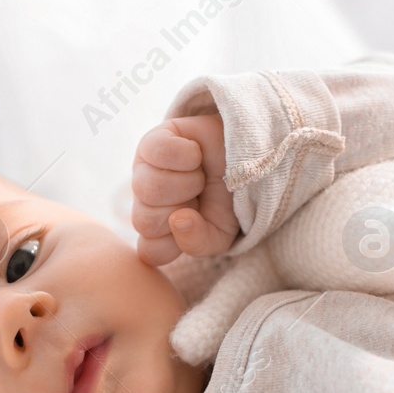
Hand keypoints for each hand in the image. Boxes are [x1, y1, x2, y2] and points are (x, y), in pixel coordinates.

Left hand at [131, 113, 237, 265]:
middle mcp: (146, 203)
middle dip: (182, 209)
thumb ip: (198, 242)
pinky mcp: (152, 141)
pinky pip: (156, 151)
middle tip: (200, 196)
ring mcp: (144, 171)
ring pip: (147, 188)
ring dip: (186, 182)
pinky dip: (185, 154)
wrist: (249, 159)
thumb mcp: (222, 233)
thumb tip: (178, 220)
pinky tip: (195, 154)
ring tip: (200, 175)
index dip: (176, 243)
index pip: (150, 251)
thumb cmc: (230, 200)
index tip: (198, 225)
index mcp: (159, 230)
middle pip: (145, 221)